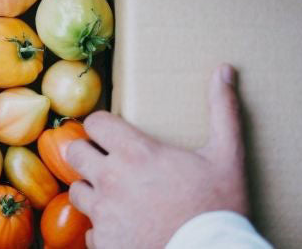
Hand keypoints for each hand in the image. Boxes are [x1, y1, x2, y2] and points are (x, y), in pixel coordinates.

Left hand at [66, 63, 247, 248]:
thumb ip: (222, 111)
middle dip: (87, 153)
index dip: (102, 126)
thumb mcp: (227, 156)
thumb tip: (224, 70)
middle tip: (106, 161)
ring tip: (113, 196)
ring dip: (91, 191)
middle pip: (74, 152)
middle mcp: (111, 179)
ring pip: (76, 192)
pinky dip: (102, 229)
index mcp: (135, 152)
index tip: (113, 133)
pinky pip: (89, 231)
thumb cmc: (218, 207)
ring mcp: (104, 213)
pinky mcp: (105, 242)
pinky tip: (122, 227)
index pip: (94, 122)